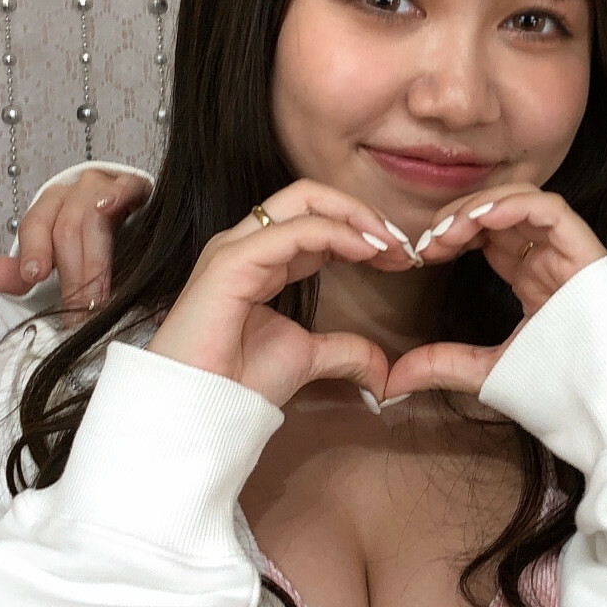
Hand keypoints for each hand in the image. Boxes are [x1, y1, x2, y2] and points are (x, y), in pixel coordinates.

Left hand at [0, 164, 151, 306]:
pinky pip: (128, 186)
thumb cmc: (90, 243)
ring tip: (100, 296)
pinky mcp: (137, 187)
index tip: (35, 276)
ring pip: (92, 213)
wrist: (136, 218)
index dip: (34, 249)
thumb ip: (15, 274)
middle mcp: (75, 192)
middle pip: (66, 227)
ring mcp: (107, 187)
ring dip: (94, 260)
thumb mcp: (52, 260)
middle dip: (72, 274)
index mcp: (50, 207)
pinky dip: (119, 195)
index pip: (35, 224)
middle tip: (79, 313)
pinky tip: (111, 208)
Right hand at [147, 181, 416, 405]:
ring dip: (356, 218)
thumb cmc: (239, 383)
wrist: (203, 409)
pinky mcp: (231, 262)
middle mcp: (245, 244)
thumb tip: (383, 372)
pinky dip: (337, 234)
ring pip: (303, 201)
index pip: (316, 221)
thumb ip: (345, 352)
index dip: (362, 231)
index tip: (402, 257)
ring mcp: (234, 248)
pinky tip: (367, 252)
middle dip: (361, 212)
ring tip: (391, 246)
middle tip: (402, 243)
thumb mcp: (308, 359)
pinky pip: (293, 231)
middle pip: (310, 197)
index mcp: (262, 259)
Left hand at [388, 185, 606, 396]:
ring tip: (448, 232)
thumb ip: (441, 366)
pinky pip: (550, 209)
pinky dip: (513, 205)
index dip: (451, 234)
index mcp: (532, 281)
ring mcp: (569, 255)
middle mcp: (550, 262)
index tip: (421, 254)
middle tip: (429, 241)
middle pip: (500, 213)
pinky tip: (481, 221)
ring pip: (522, 202)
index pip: (487, 237)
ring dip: (479, 208)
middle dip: (458, 217)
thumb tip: (392, 381)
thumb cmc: (563, 396)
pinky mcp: (586, 253)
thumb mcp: (486, 374)